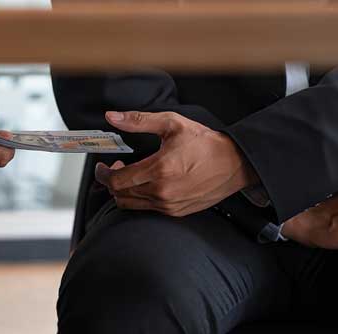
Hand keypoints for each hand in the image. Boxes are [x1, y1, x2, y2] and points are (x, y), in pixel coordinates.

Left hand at [96, 111, 258, 216]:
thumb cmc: (205, 143)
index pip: (117, 181)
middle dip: (111, 182)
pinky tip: (146, 184)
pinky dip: (139, 199)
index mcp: (159, 169)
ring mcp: (169, 205)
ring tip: (130, 176)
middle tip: (115, 169)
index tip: (102, 166)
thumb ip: (138, 121)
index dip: (103, 174)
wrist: (235, 163)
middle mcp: (162, 191)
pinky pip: (147, 209)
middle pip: (120, 195)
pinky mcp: (176, 212)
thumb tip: (113, 117)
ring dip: (124, 192)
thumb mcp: (171, 124)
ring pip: (131, 205)